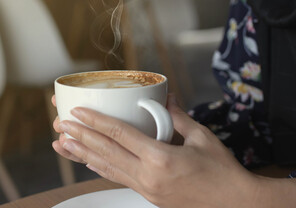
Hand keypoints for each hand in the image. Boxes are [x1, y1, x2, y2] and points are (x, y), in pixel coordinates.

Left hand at [51, 94, 295, 207]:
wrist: (235, 204)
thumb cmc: (223, 171)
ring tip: (62, 143)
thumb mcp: (202, 138)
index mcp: (161, 158)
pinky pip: (117, 178)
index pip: (120, 135)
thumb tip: (166, 98)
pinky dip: (99, 167)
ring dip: (82, 154)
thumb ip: (179, 118)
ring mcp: (146, 188)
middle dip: (80, 136)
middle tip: (60, 125)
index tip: (77, 112)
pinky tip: (87, 160)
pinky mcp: (147, 195)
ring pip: (106, 168)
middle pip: (105, 152)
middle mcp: (148, 175)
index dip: (95, 121)